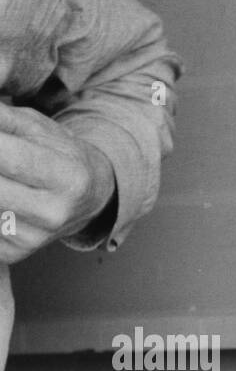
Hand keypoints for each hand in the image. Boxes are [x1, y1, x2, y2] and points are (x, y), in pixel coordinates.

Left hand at [0, 103, 115, 263]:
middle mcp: (53, 213)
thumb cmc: (61, 157)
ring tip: (3, 174)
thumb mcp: (39, 128)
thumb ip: (2, 118)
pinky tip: (2, 196)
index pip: (7, 156)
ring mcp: (33, 237)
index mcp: (68, 177)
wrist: (92, 200)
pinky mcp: (14, 252)